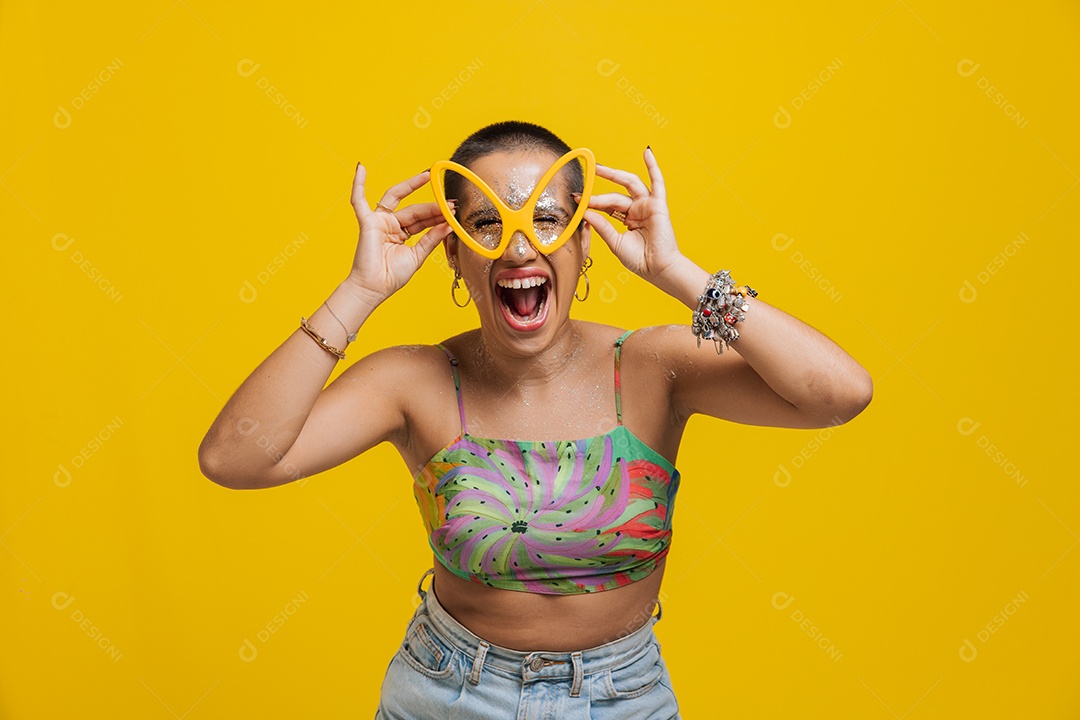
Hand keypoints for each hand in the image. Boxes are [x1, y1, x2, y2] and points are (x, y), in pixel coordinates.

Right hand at [345, 164, 452, 303]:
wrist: (374, 288)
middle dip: (432, 205)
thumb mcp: (418, 256)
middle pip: (414, 209)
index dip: (438, 215)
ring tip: (427, 175)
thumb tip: (449, 225)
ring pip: (397, 199)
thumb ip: (431, 239)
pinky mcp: (366, 222)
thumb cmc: (392, 277)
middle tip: (450, 200)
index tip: (454, 210)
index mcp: (402, 234)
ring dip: (411, 186)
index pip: (423, 220)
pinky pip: (358, 200)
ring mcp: (378, 222)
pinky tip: (361, 168)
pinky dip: (358, 183)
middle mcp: (390, 225)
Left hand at [582, 147, 684, 289]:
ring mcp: (648, 205)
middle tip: (585, 177)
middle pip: (615, 194)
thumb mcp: (615, 242)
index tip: (576, 199)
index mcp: (627, 219)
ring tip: (598, 167)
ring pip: (629, 185)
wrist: (658, 269)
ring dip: (614, 174)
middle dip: (599, 187)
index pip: (607, 205)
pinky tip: (647, 152)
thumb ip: (601, 226)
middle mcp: (637, 209)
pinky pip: (657, 182)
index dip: (592, 201)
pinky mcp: (659, 204)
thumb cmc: (640, 260)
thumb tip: (585, 212)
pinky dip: (653, 166)